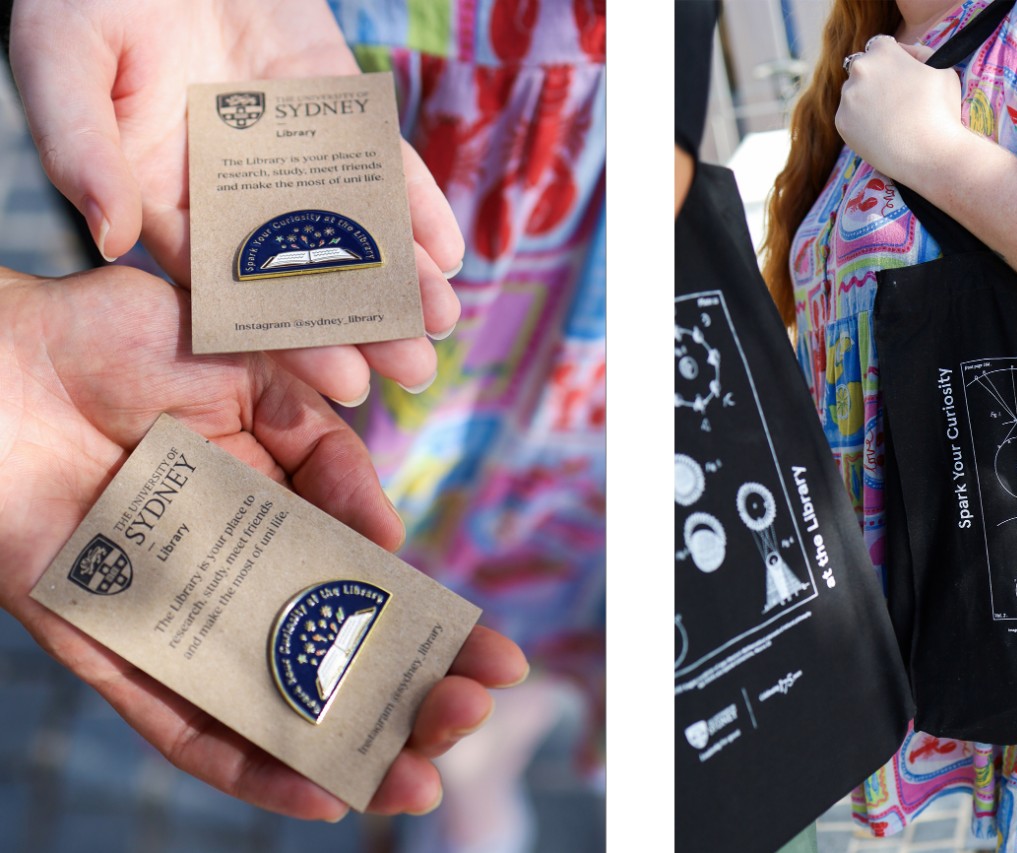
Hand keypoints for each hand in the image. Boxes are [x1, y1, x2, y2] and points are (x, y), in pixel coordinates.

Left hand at [0, 265, 527, 818]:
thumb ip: (325, 449)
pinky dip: (243, 764)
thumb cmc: (121, 338)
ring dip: (345, 749)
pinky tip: (315, 792)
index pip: (371, 589)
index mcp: (276, 509)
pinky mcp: (107, 646)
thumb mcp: (255, 369)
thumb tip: (385, 539)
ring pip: (270, 704)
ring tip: (413, 780)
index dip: (436, 629)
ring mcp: (175, 616)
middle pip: (334, 657)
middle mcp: (234, 573)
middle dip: (407, 696)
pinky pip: (178, 725)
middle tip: (467, 720)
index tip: (500, 662)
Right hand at [9, 0, 463, 403]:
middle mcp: (236, 193)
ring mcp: (291, 155)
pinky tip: (449, 250)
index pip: (236, 288)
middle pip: (306, 271)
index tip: (342, 382)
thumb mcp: (63, 64)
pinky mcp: (334, 111)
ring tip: (442, 321)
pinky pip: (381, 164)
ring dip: (401, 274)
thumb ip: (83, 150)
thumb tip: (110, 237)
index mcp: (167, 204)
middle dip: (362, 321)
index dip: (291, 336)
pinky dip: (416, 204)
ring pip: (352, 226)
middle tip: (414, 370)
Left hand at [834, 39, 964, 181]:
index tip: (901, 76)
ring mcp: (848, 96)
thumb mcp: (942, 68)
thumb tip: (902, 51)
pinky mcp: (841, 122)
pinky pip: (849, 116)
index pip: (881, 45)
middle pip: (864, 68)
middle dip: (876, 79)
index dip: (894, 60)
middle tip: (895, 100)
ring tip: (889, 118)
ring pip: (853, 92)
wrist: (929, 154)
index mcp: (883, 51)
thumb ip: (919, 53)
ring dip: (866, 100)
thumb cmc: (941, 110)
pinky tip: (880, 131)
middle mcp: (860, 69)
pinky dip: (860, 122)